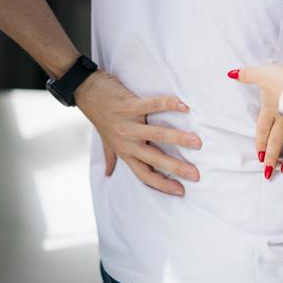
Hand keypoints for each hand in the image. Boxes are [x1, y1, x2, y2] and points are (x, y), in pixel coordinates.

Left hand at [75, 70, 201, 195]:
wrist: (85, 91)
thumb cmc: (99, 115)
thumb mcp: (105, 139)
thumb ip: (110, 156)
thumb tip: (107, 174)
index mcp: (124, 152)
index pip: (144, 174)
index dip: (162, 185)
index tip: (181, 191)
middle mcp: (126, 142)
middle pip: (154, 159)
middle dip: (176, 168)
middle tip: (196, 174)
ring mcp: (127, 124)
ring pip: (156, 134)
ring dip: (178, 138)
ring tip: (197, 142)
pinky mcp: (128, 106)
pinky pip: (151, 105)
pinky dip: (168, 104)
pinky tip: (184, 106)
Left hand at [230, 65, 282, 178]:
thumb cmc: (281, 80)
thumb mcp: (261, 73)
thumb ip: (247, 74)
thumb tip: (231, 73)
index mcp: (268, 111)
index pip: (261, 131)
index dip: (260, 144)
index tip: (259, 158)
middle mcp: (282, 120)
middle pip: (275, 142)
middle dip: (271, 158)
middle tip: (268, 173)